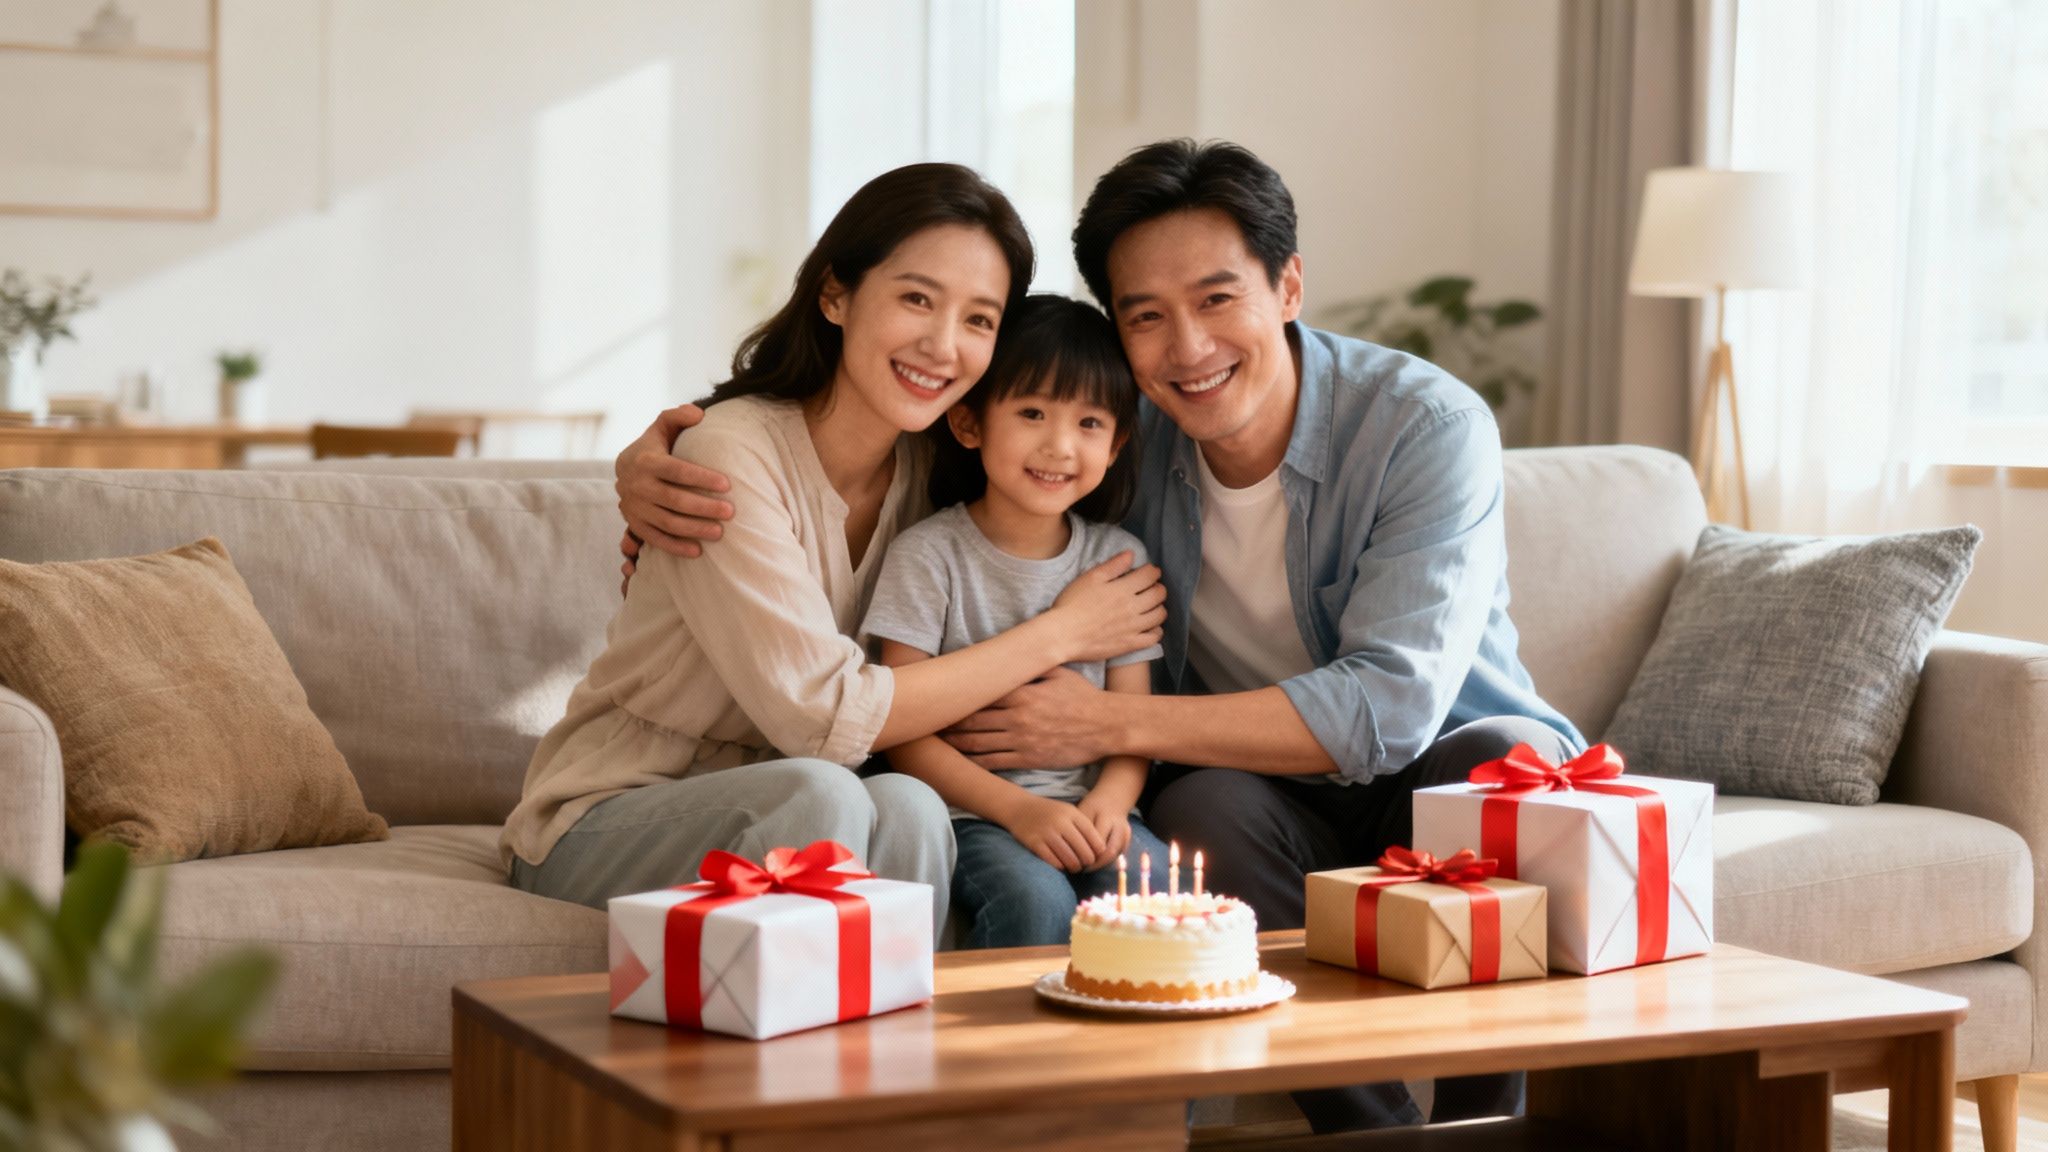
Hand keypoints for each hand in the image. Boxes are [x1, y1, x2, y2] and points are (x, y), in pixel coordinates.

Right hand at [615, 404, 733, 580]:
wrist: (623, 468)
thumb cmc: (654, 447)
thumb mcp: (662, 426)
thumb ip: (678, 416)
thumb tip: (700, 415)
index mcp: (646, 460)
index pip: (678, 470)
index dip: (703, 478)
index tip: (728, 484)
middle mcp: (637, 485)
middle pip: (675, 500)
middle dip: (704, 507)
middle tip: (730, 512)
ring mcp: (634, 507)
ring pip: (667, 522)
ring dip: (695, 529)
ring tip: (720, 532)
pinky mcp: (634, 524)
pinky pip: (656, 539)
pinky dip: (676, 547)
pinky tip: (698, 551)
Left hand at [943, 668, 1107, 770]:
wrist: (1107, 726)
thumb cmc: (1084, 697)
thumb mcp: (1058, 673)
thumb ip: (1032, 666)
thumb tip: (1011, 656)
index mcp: (1022, 693)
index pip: (980, 694)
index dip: (957, 697)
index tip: (940, 697)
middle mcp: (1017, 717)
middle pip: (972, 720)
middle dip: (948, 722)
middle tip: (927, 723)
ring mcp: (1022, 740)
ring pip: (977, 743)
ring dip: (954, 744)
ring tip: (936, 743)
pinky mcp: (1029, 759)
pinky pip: (994, 763)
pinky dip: (973, 763)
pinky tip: (959, 763)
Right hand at [997, 794, 1107, 872]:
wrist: (1019, 808)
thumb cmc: (1049, 812)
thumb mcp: (1068, 812)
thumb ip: (1083, 826)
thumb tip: (1100, 850)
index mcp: (1072, 814)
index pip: (1094, 838)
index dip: (1098, 851)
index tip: (1096, 856)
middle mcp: (1061, 823)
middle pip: (1084, 851)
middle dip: (1087, 862)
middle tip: (1085, 864)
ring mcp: (1047, 833)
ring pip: (1070, 860)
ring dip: (1074, 867)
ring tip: (1074, 867)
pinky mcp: (1034, 843)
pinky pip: (1054, 862)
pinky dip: (1060, 866)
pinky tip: (1061, 865)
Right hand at [1048, 551, 1165, 664]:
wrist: (1063, 635)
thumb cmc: (1072, 604)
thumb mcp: (1090, 578)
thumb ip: (1113, 565)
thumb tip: (1131, 555)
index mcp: (1123, 589)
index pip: (1150, 576)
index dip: (1152, 571)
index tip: (1150, 572)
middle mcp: (1132, 607)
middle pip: (1158, 594)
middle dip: (1158, 587)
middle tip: (1152, 587)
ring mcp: (1133, 627)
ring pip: (1159, 615)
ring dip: (1159, 607)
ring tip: (1151, 605)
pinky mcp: (1130, 644)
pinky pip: (1153, 638)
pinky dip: (1156, 630)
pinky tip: (1150, 626)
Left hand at [1074, 790, 1132, 869]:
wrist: (1113, 800)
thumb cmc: (1093, 806)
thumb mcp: (1084, 812)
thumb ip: (1081, 830)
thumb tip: (1072, 851)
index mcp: (1107, 818)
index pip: (1098, 842)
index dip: (1087, 853)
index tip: (1075, 860)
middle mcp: (1120, 827)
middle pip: (1110, 852)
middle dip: (1096, 864)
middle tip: (1083, 869)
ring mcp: (1126, 834)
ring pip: (1116, 856)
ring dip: (1103, 864)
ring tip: (1089, 868)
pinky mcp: (1128, 840)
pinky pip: (1119, 855)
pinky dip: (1108, 861)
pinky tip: (1097, 863)